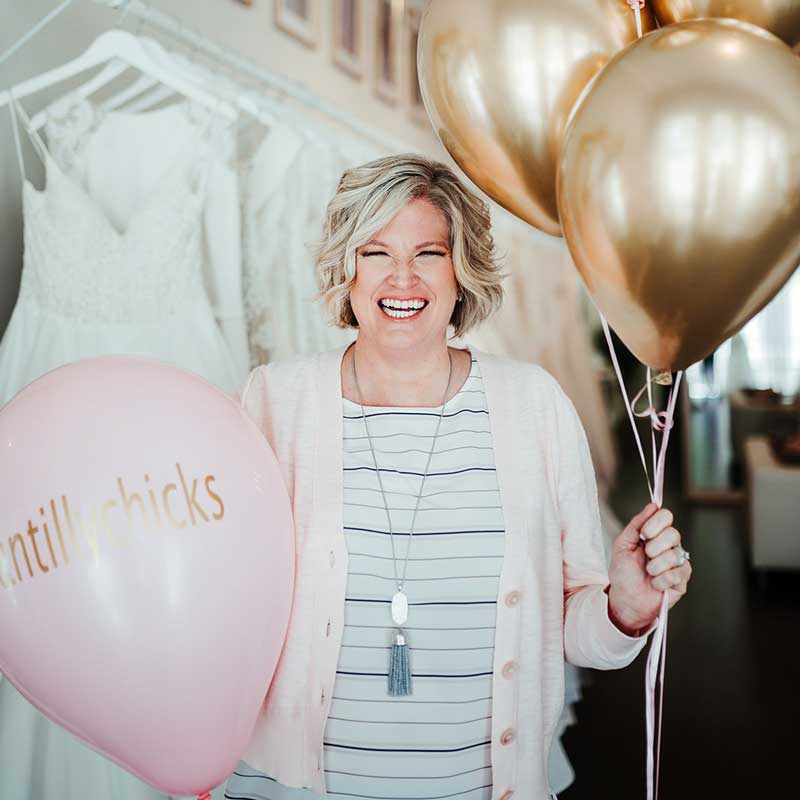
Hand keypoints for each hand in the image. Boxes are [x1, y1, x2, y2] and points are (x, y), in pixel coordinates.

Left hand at [606, 503, 691, 635]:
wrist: (625, 599)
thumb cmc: (623, 572)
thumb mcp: (623, 544)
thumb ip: (636, 524)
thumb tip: (652, 505)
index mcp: (655, 534)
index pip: (666, 516)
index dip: (656, 523)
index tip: (644, 535)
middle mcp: (669, 545)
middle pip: (673, 534)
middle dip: (654, 547)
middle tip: (646, 556)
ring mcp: (678, 562)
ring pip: (674, 555)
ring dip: (655, 567)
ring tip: (648, 573)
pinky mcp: (682, 580)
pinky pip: (677, 574)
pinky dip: (661, 580)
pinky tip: (655, 584)